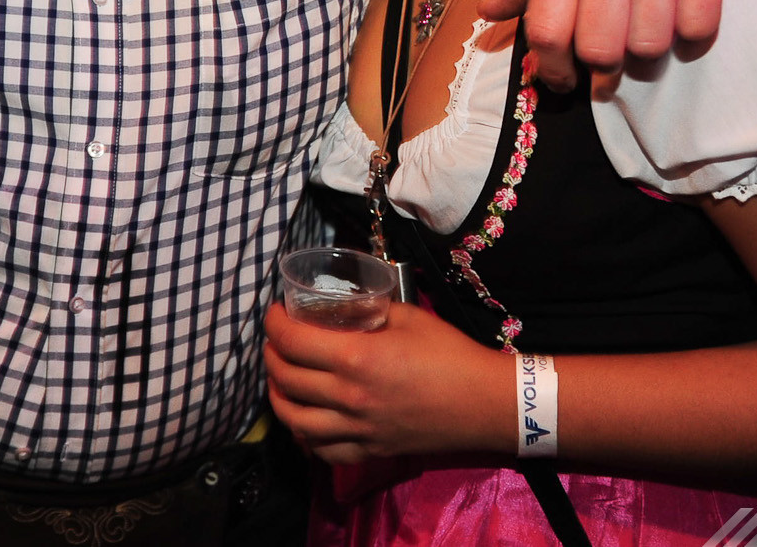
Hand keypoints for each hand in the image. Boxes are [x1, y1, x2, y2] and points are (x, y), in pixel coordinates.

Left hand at [263, 302, 510, 464]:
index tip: (275, 313)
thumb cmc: (450, 354)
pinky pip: (323, 451)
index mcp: (356, 358)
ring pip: (295, 421)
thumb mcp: (407, 317)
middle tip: (276, 341)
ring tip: (281, 379)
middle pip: (286, 379)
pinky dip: (304, 436)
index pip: (292, 341)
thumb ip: (369, 311)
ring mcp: (358, 429)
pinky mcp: (370, 451)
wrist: (485, 403)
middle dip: (271, 355)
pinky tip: (304, 419)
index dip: (274, 323)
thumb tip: (343, 304)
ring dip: (278, 398)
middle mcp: (349, 397)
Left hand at [480, 0, 734, 89]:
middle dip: (596, 74)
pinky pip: (700, 30)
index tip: (559, 78)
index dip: (550, 67)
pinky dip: (687, 42)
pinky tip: (675, 29)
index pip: (548, 29)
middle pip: (600, 49)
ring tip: (637, 50)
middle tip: (598, 74)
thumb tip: (488, 14)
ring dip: (641, 60)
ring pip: (650, 48)